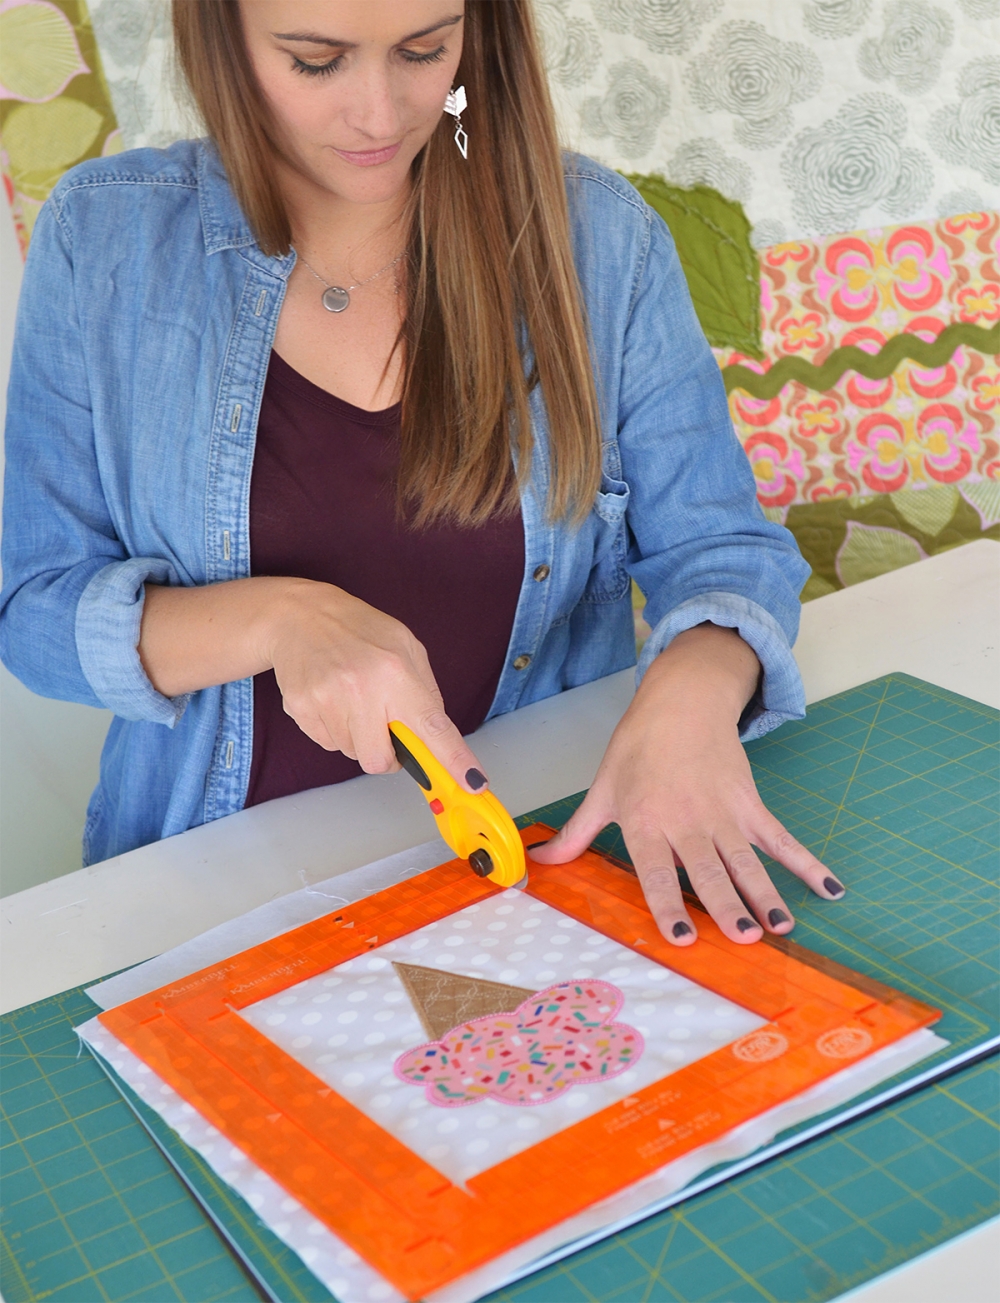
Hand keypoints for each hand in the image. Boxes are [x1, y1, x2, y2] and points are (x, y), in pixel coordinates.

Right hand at [263, 579, 487, 788]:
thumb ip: (425, 692)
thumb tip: (437, 736)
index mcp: (396, 671)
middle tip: (384, 728)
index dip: (454, 759)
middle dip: (387, 755)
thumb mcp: (406, 646)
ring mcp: (327, 700)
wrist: (299, 615)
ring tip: (352, 700)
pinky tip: (333, 699)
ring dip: (359, 737)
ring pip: (353, 754)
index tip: (472, 782)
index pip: (431, 726)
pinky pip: (328, 744)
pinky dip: (335, 730)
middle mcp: (362, 688)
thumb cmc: (359, 630)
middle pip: (380, 760)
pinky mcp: (301, 709)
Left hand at [529, 624, 843, 944]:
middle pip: (709, 868)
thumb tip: (538, 863)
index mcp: (645, 820)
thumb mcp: (602, 790)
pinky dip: (806, 862)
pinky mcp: (750, 802)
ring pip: (746, 859)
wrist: (681, 700)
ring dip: (766, 892)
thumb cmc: (638, 749)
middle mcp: (686, 819)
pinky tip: (828, 889)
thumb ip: (577, 835)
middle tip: (746, 937)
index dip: (668, 902)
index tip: (683, 936)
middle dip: (728, 904)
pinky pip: (780, 837)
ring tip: (781, 926)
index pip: (655, 869)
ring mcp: (723, 811)